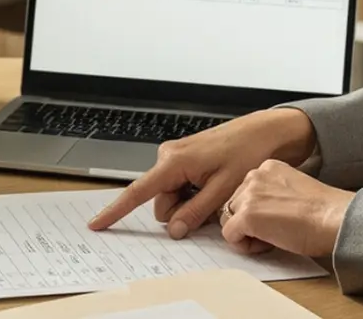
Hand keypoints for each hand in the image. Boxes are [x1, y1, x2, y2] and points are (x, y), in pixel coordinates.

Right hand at [88, 107, 316, 237]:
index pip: (138, 192)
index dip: (116, 211)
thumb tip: (173, 230)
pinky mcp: (185, 160)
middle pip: (161, 202)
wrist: (265, 132)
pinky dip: (195, 194)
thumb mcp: (223, 190)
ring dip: (191, 203)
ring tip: (217, 191)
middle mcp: (170, 157)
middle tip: (212, 203)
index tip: (97, 223)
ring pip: (172, 197)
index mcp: (174, 162)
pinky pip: (181, 187)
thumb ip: (195, 213)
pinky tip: (214, 185)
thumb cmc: (247, 153)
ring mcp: (177, 157)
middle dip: (181, 211)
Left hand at [217, 159, 354, 258]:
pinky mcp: (246, 215)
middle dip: (248, 222)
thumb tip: (260, 213)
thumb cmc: (324, 212)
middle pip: (233, 204)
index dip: (257, 211)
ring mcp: (248, 195)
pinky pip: (229, 235)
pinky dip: (244, 245)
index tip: (277, 219)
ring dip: (246, 233)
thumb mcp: (293, 190)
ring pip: (228, 219)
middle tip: (274, 232)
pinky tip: (268, 245)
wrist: (334, 219)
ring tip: (272, 238)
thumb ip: (273, 194)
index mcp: (268, 168)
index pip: (245, 191)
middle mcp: (254, 176)